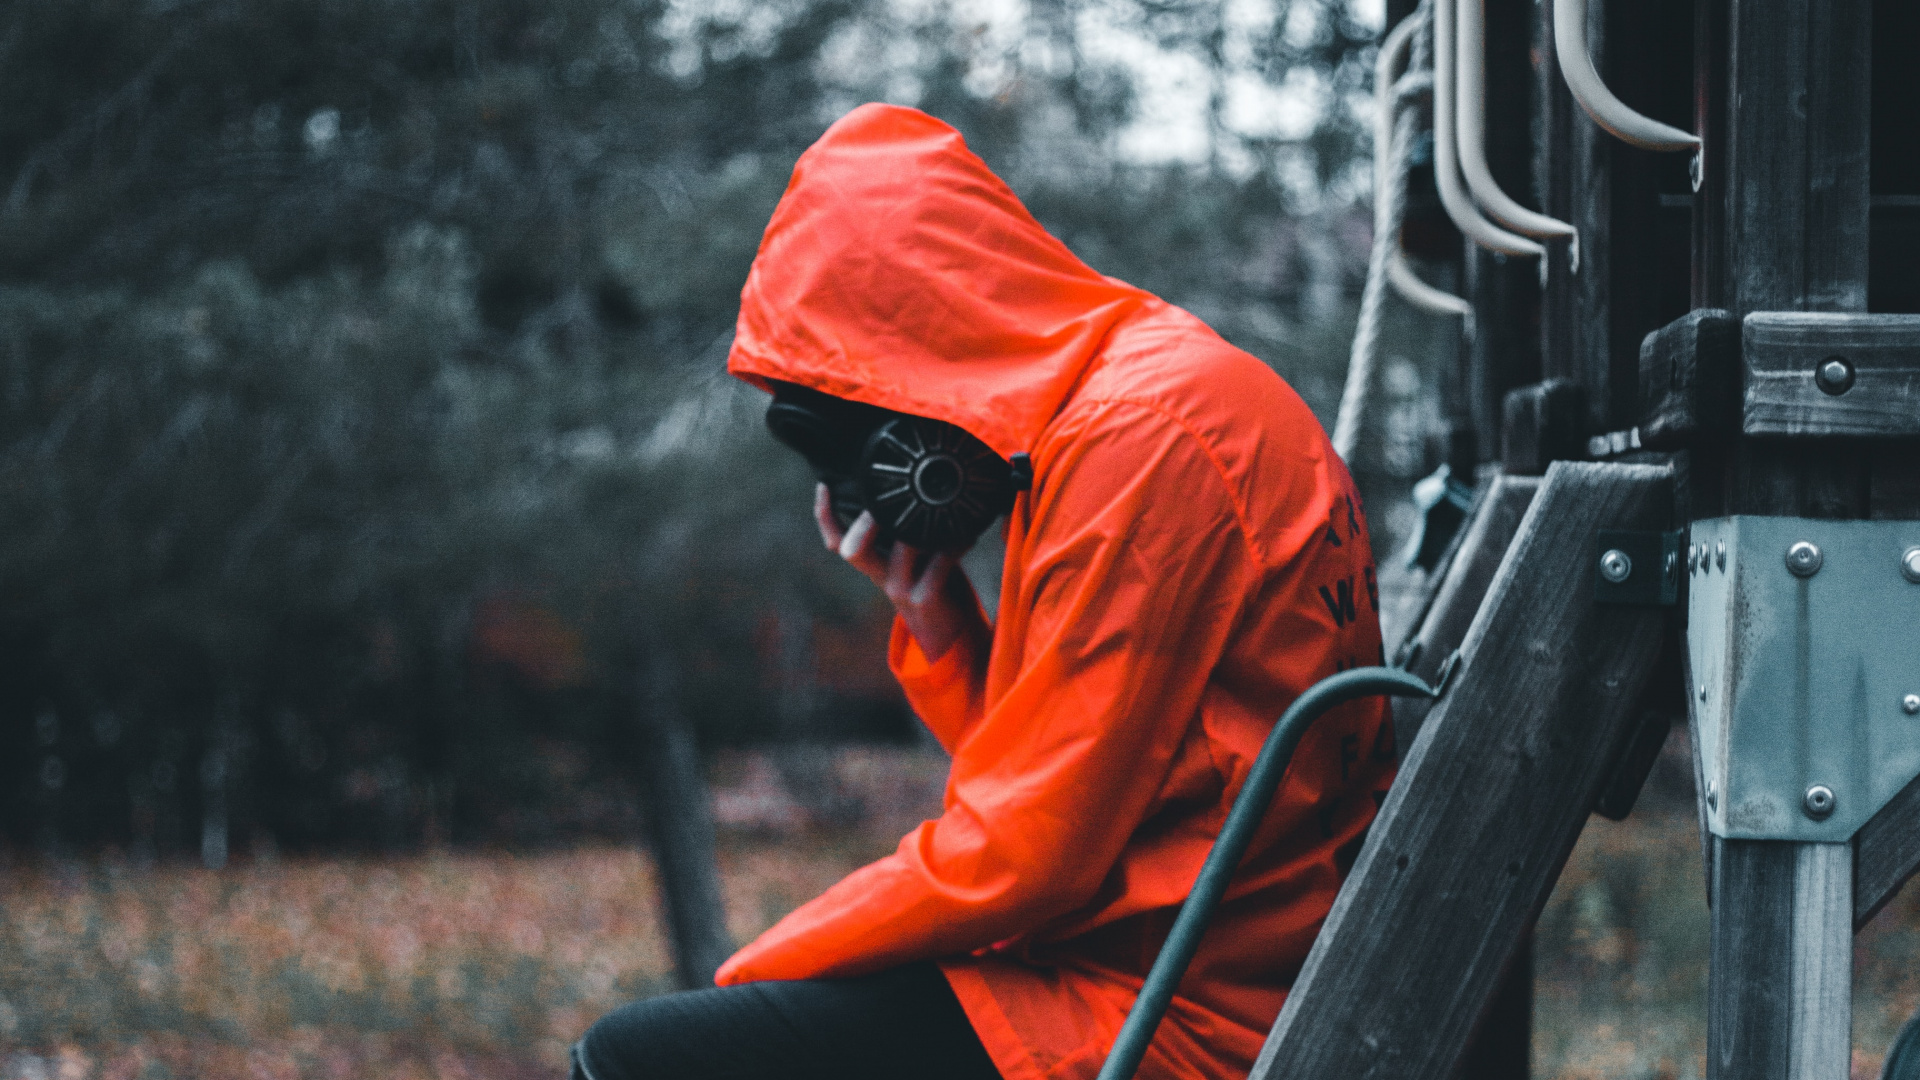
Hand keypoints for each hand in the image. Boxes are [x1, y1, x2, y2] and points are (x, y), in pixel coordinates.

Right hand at [815, 483, 981, 660]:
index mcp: (874, 565)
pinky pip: (938, 564)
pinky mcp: (925, 599)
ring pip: (902, 548)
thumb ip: (909, 533)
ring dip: (922, 524)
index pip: (837, 542)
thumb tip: (917, 492)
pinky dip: (954, 546)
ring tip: (943, 507)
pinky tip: (967, 536)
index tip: (824, 485)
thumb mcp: (915, 559)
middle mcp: (881, 577)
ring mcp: (900, 589)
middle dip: (866, 520)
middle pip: (852, 549)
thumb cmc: (935, 587)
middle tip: (884, 500)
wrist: (951, 635)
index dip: (825, 515)